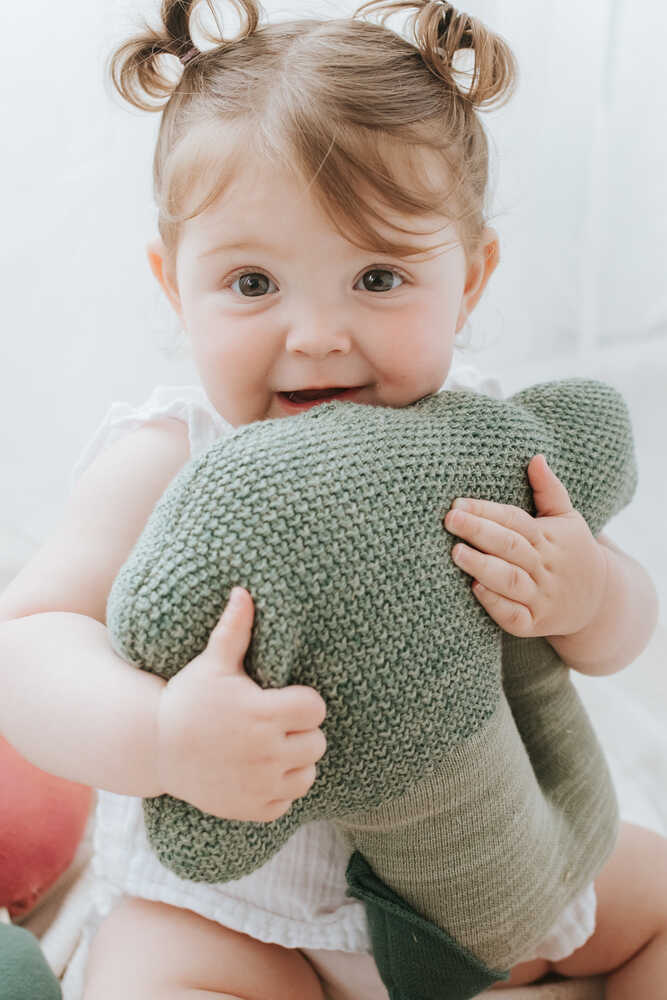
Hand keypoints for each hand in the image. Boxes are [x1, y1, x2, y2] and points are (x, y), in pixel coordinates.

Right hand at [155, 587, 326, 821]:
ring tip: (272, 748)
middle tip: (277, 724)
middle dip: (302, 732)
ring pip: (308, 774)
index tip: (284, 699)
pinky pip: (288, 802)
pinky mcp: (252, 810)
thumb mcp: (211, 664)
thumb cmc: (188, 700)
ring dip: (296, 762)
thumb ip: (234, 629)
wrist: (155, 748)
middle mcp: (265, 752)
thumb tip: (244, 590)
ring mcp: (260, 785)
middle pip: (317, 742)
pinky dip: (279, 790)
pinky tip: (260, 773)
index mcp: (262, 714)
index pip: (316, 708)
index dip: (303, 702)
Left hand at [443, 455, 607, 638]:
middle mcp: (546, 566)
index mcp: (550, 537)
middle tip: (450, 520)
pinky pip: (514, 616)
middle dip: (479, 532)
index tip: (458, 503)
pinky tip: (475, 588)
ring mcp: (541, 596)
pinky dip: (495, 604)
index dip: (487, 511)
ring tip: (456, 552)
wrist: (600, 601)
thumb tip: (536, 457)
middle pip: (510, 546)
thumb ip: (549, 489)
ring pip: (510, 580)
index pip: (516, 520)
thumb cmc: (572, 552)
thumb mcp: (568, 518)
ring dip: (483, 566)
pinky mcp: (535, 623)